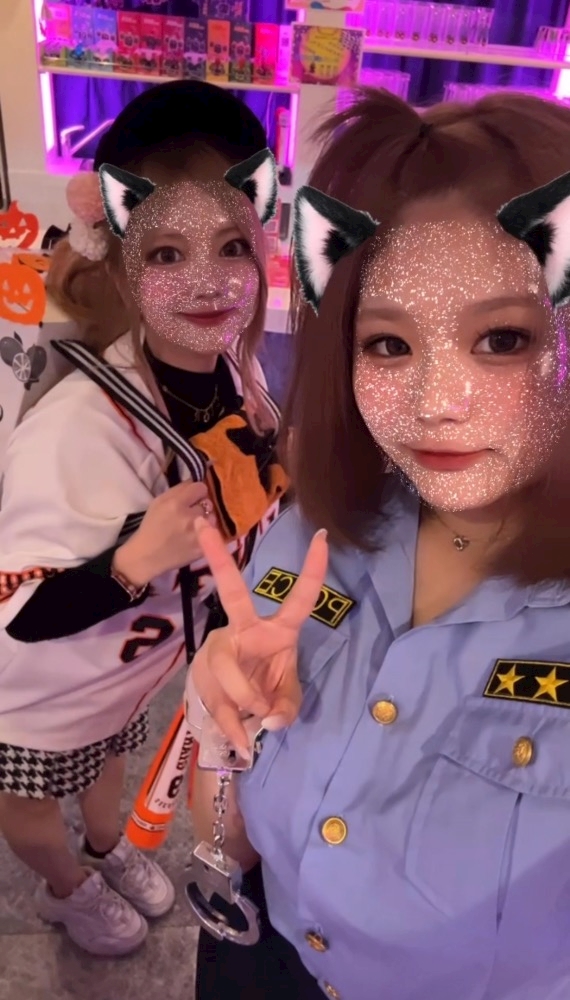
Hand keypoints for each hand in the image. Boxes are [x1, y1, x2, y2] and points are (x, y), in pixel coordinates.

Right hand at [113, 481, 216, 586]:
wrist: (147, 556)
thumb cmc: (151, 526)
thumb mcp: (158, 502)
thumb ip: (178, 489)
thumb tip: (195, 480)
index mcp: (176, 504)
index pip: (201, 487)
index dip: (197, 491)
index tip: (193, 497)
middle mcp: (189, 517)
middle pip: (208, 503)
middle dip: (201, 506)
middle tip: (192, 513)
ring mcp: (198, 534)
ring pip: (213, 518)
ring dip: (206, 520)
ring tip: (195, 526)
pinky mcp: (203, 548)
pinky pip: (213, 533)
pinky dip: (206, 534)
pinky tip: (196, 536)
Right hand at [187, 517, 327, 752]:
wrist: (231, 713)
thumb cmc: (266, 691)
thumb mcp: (287, 699)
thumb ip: (286, 709)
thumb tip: (269, 721)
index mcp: (276, 629)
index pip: (300, 598)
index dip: (313, 569)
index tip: (323, 536)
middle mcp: (243, 630)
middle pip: (231, 592)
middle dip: (217, 558)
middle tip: (203, 525)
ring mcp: (219, 648)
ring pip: (229, 671)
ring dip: (246, 702)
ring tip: (254, 723)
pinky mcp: (202, 672)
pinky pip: (218, 700)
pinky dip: (232, 727)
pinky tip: (241, 745)